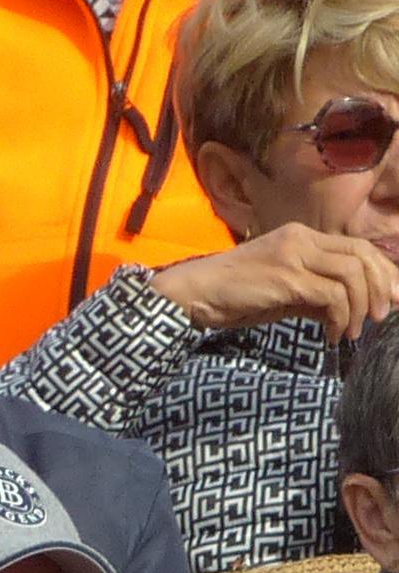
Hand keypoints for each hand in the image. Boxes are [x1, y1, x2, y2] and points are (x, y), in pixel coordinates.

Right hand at [146, 225, 398, 343]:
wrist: (192, 295)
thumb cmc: (233, 296)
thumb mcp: (283, 293)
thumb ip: (316, 294)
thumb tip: (352, 309)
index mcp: (301, 236)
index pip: (358, 247)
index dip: (382, 272)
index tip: (391, 299)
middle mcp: (300, 238)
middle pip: (363, 255)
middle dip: (381, 287)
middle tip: (381, 316)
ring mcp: (293, 255)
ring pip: (353, 275)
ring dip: (360, 307)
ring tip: (351, 331)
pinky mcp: (286, 277)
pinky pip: (332, 296)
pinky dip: (340, 318)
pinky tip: (331, 335)